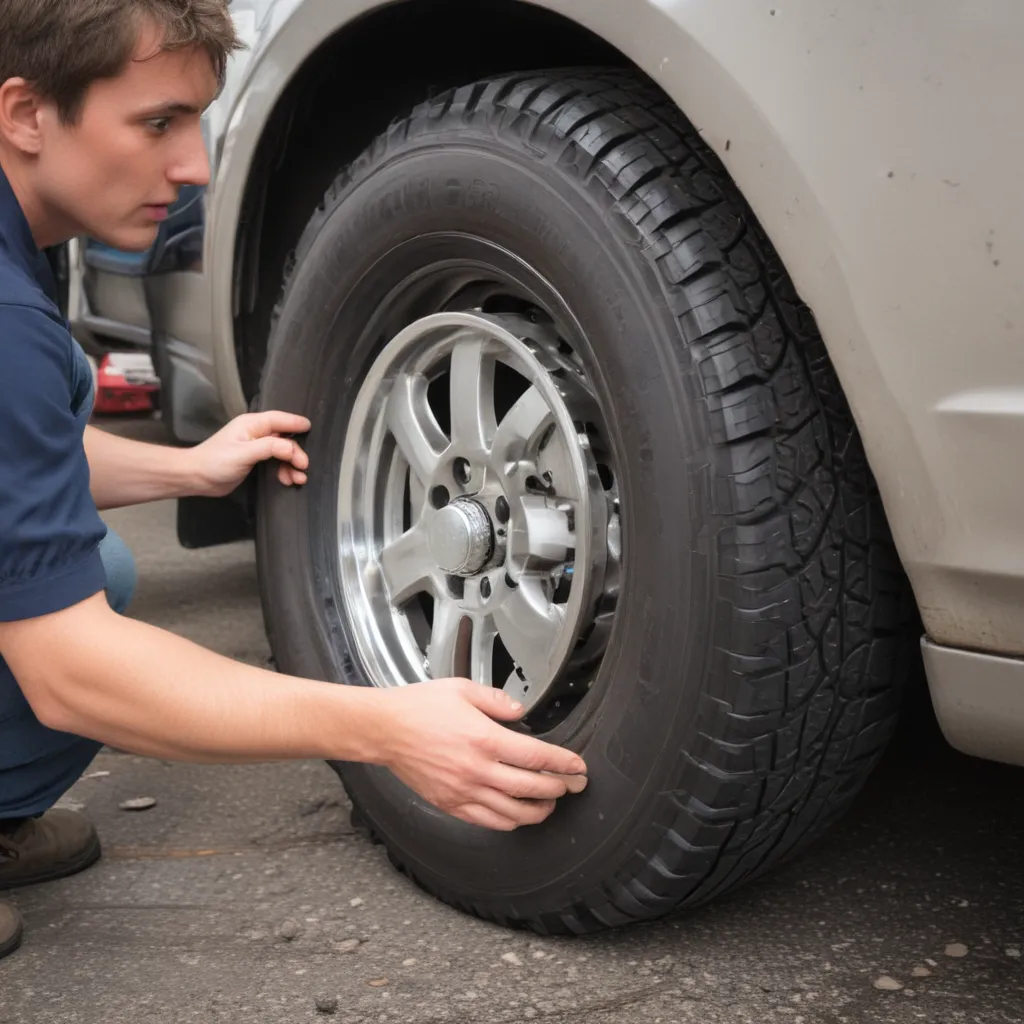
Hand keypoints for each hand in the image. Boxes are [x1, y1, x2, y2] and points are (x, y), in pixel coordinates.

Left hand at [188, 411, 310, 497]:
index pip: (279, 419)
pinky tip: (287, 480)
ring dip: (292, 465)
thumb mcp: (244, 452)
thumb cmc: (216, 461)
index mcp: (252, 425)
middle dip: (296, 453)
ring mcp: (255, 448)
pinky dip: (284, 471)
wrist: (196, 478)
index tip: (310, 428)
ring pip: (282, 453)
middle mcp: (256, 434)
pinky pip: (275, 463)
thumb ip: (270, 447)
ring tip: (298, 479)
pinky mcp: (254, 462)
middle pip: (284, 439)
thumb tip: (292, 448)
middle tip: (303, 467)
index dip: (296, 423)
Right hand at [372, 679, 587, 830]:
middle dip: (559, 788)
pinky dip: (509, 821)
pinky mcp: (450, 804)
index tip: (577, 766)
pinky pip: (487, 821)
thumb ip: (497, 700)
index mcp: (485, 738)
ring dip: (538, 810)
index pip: (537, 756)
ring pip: (513, 812)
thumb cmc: (419, 707)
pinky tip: (517, 814)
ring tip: (550, 803)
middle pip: (531, 788)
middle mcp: (477, 769)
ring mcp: (464, 790)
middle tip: (573, 786)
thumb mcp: (463, 689)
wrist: (385, 729)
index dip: (563, 763)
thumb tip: (519, 712)